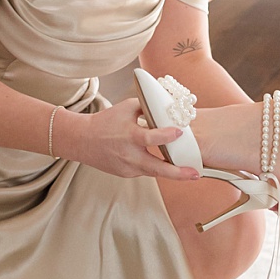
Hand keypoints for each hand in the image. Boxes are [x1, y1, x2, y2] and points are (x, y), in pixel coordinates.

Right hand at [56, 94, 204, 181]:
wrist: (83, 141)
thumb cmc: (106, 122)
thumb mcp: (126, 108)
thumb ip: (148, 107)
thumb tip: (169, 104)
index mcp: (130, 136)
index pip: (150, 138)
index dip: (166, 135)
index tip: (180, 131)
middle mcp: (129, 155)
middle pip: (157, 168)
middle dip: (178, 173)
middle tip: (195, 174)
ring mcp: (128, 168)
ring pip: (154, 172)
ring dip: (172, 173)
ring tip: (190, 172)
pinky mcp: (127, 174)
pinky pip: (146, 170)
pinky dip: (156, 166)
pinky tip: (168, 164)